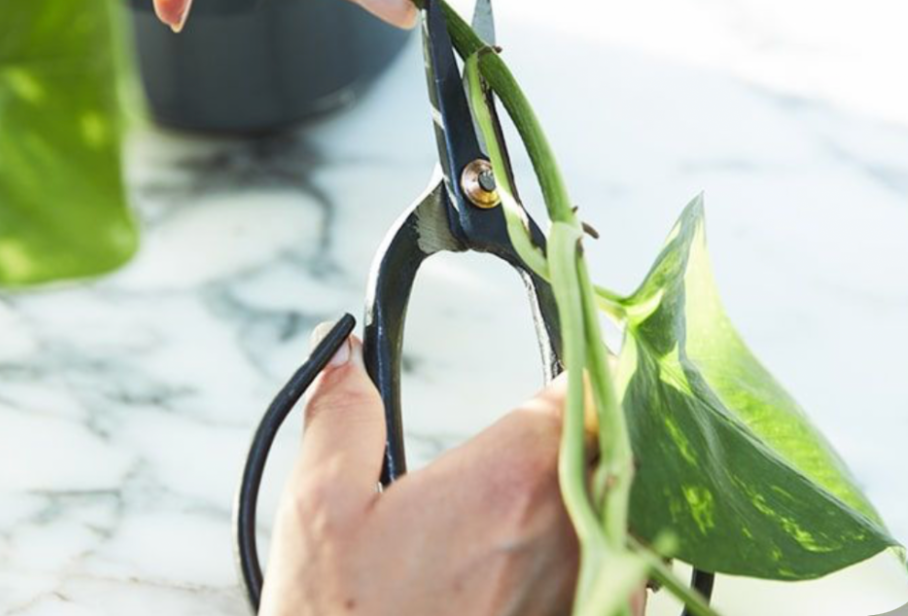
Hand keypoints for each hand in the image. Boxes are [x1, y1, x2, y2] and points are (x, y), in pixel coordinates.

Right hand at [264, 330, 645, 615]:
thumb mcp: (319, 511)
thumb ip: (341, 415)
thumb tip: (347, 356)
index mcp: (510, 482)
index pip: (586, 391)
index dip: (586, 362)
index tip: (581, 348)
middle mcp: (567, 536)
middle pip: (610, 446)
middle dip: (586, 422)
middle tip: (554, 411)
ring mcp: (588, 595)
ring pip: (619, 507)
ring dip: (596, 484)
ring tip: (554, 478)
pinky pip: (619, 572)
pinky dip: (598, 545)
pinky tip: (550, 549)